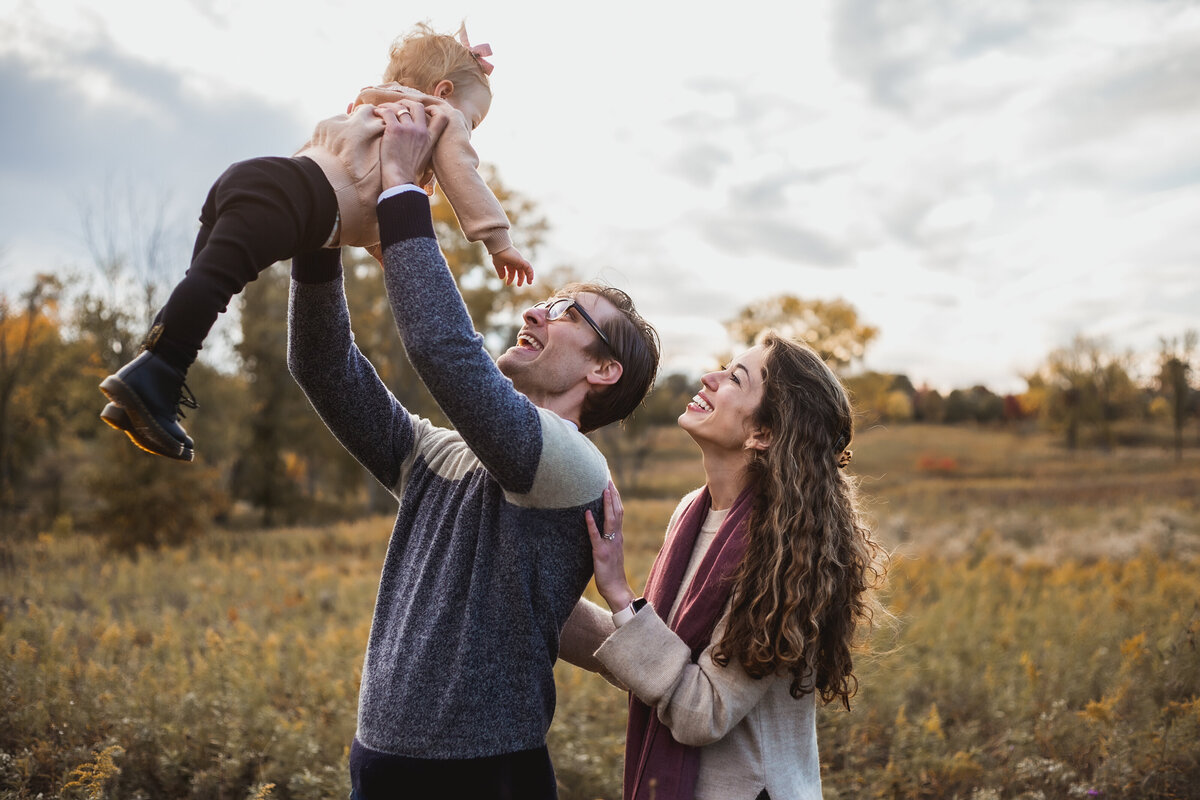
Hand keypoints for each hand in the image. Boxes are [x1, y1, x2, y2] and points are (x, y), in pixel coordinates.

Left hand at [375, 100, 448, 188]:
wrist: (400, 181)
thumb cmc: (409, 175)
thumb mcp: (424, 159)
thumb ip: (424, 147)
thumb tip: (419, 145)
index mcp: (430, 139)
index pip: (442, 117)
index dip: (433, 109)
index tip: (424, 110)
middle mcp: (422, 131)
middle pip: (418, 106)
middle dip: (407, 103)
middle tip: (397, 106)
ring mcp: (409, 129)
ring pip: (400, 107)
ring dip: (390, 106)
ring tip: (382, 109)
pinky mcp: (394, 130)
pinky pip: (387, 112)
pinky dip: (381, 110)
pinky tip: (376, 113)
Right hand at [491, 247, 533, 286]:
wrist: (499, 249)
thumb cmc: (497, 255)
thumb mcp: (498, 265)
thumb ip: (501, 271)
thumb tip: (502, 278)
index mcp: (509, 262)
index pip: (512, 271)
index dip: (510, 278)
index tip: (507, 284)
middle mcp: (515, 261)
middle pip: (519, 271)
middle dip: (520, 278)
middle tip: (519, 285)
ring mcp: (519, 261)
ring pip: (526, 269)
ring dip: (528, 276)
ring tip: (529, 283)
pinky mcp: (522, 261)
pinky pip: (529, 267)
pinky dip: (531, 273)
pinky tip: (531, 278)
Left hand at [585, 481, 635, 612]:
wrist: (617, 589)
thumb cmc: (611, 573)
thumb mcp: (610, 552)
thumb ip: (607, 540)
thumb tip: (599, 530)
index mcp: (618, 536)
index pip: (618, 513)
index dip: (615, 498)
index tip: (611, 484)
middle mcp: (617, 537)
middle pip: (617, 511)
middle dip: (613, 495)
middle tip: (608, 479)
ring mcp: (610, 544)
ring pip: (611, 520)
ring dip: (607, 504)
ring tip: (603, 489)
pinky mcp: (601, 553)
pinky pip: (596, 536)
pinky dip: (592, 523)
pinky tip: (587, 513)